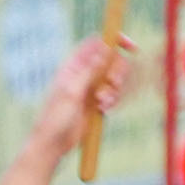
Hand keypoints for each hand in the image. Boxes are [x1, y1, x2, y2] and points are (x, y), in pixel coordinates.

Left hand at [32, 34, 136, 156]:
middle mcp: (84, 73)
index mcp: (73, 66)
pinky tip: (104, 110)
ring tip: (103, 103)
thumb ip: (89, 70)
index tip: (131, 48)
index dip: (115, 41)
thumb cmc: (55, 118)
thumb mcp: (72, 92)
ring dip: (116, 89)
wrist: (53, 143)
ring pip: (117, 77)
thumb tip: (104, 48)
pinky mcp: (98, 101)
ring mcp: (92, 87)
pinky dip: (115, 100)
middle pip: (113, 59)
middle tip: (112, 84)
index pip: (97, 43)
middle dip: (118, 71)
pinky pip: (116, 94)